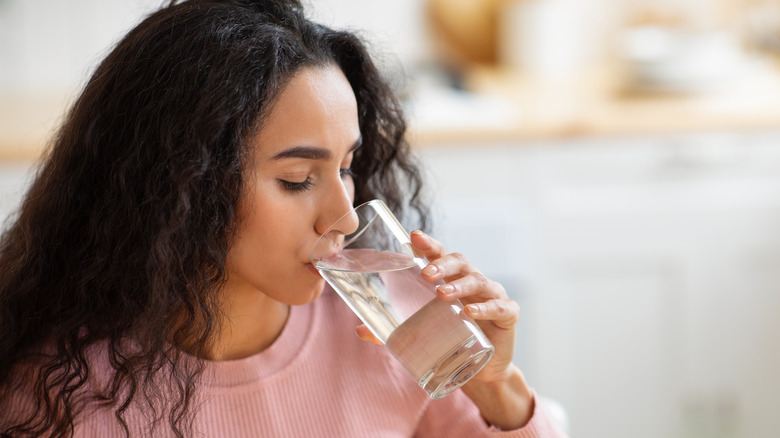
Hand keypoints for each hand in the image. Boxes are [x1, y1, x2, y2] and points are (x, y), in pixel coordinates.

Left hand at [355, 230, 519, 383]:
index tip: (414, 236)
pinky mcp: (509, 314)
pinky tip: (471, 313)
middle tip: (425, 273)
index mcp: (451, 279)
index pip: (440, 255)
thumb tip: (360, 329)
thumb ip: (392, 331)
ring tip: (442, 293)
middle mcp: (472, 282)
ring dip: (460, 285)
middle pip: (460, 262)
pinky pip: (500, 306)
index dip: (429, 244)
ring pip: (479, 281)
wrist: (482, 371)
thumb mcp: (422, 333)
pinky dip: (486, 308)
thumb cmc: (451, 341)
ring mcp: (492, 295)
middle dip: (442, 264)